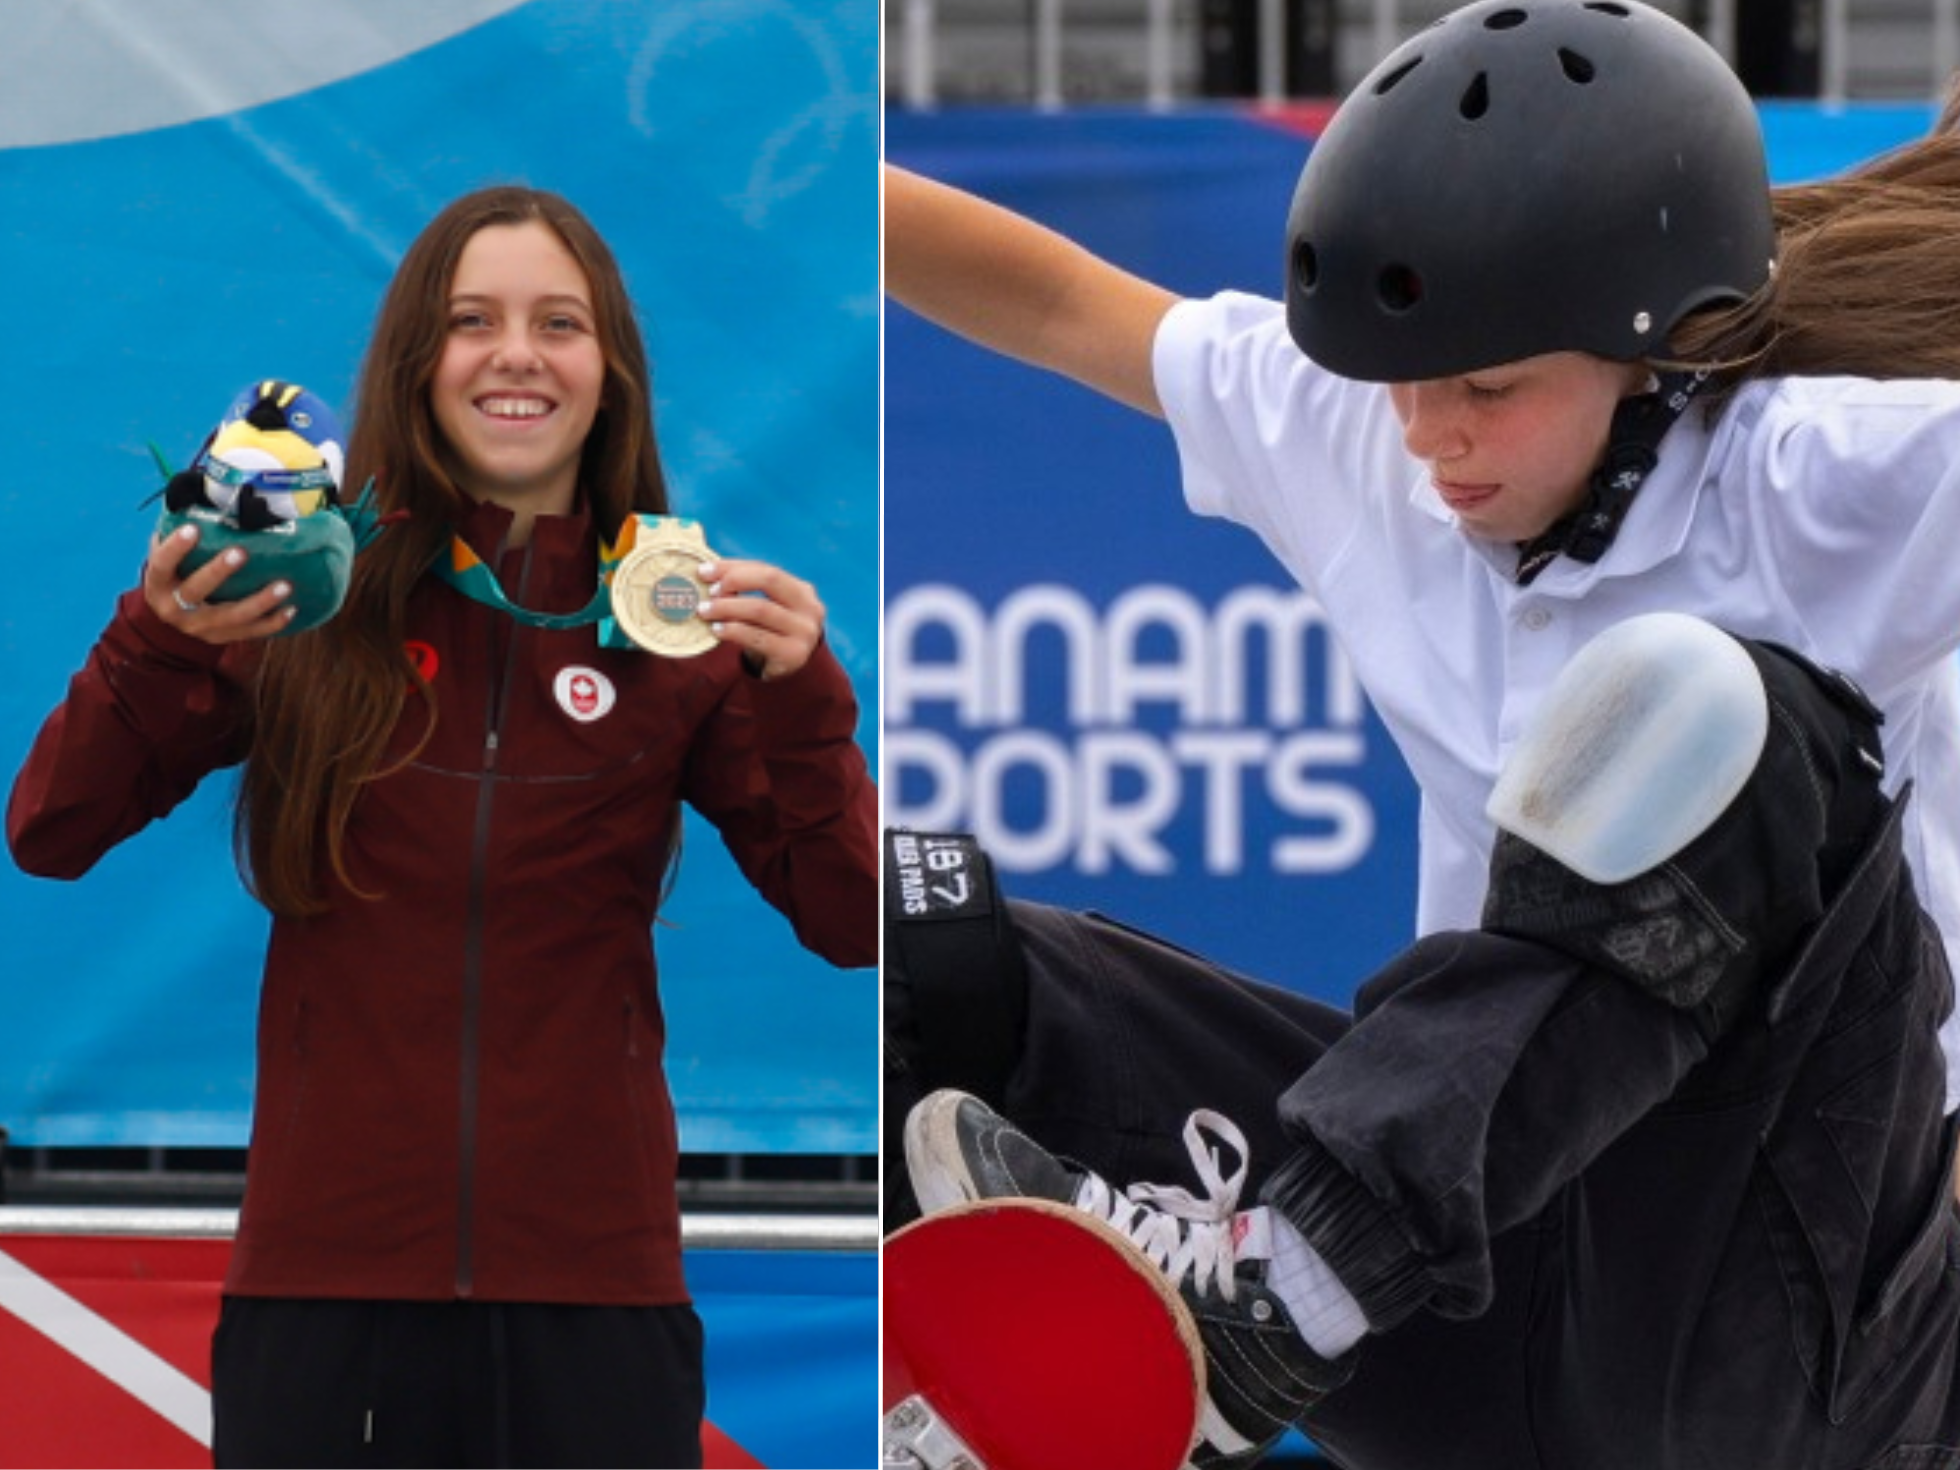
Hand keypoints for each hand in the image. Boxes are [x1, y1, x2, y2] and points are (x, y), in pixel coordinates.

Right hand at [143, 523, 296, 643]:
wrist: (170, 620)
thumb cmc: (174, 576)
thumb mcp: (167, 557)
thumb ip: (176, 533)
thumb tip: (198, 493)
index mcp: (158, 584)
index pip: (162, 564)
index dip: (175, 548)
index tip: (194, 528)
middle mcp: (175, 608)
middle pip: (196, 591)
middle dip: (218, 571)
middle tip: (242, 552)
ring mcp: (200, 627)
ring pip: (231, 617)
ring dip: (260, 601)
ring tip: (285, 585)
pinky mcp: (221, 638)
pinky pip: (250, 633)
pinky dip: (272, 623)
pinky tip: (292, 609)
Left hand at [696, 558, 824, 680]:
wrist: (790, 670)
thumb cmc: (771, 633)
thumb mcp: (768, 607)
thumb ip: (747, 589)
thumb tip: (708, 573)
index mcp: (802, 590)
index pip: (766, 569)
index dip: (734, 567)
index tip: (705, 571)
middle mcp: (809, 608)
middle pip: (769, 580)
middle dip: (734, 581)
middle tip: (708, 591)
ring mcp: (803, 632)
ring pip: (761, 609)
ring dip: (727, 607)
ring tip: (704, 611)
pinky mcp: (792, 654)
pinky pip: (757, 637)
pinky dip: (734, 630)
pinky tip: (716, 630)